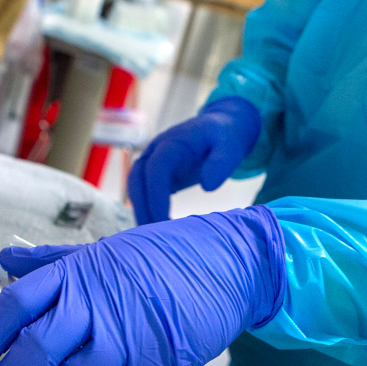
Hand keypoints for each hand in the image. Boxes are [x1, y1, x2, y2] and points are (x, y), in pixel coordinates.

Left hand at [0, 206, 285, 365]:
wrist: (228, 261)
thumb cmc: (165, 255)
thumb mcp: (106, 250)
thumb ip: (55, 261)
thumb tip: (6, 261)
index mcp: (79, 272)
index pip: (15, 305)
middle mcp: (97, 301)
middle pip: (35, 348)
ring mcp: (129, 332)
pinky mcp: (159, 361)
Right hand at [127, 96, 260, 224]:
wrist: (221, 127)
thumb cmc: (226, 137)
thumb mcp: (231, 147)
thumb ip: (221, 163)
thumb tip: (207, 187)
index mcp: (174, 141)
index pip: (156, 168)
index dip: (156, 194)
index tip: (162, 219)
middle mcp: (157, 149)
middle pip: (137, 178)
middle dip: (141, 206)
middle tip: (151, 236)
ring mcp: (153, 160)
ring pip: (135, 186)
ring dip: (140, 210)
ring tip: (151, 238)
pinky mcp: (156, 173)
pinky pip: (144, 191)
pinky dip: (146, 208)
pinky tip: (155, 229)